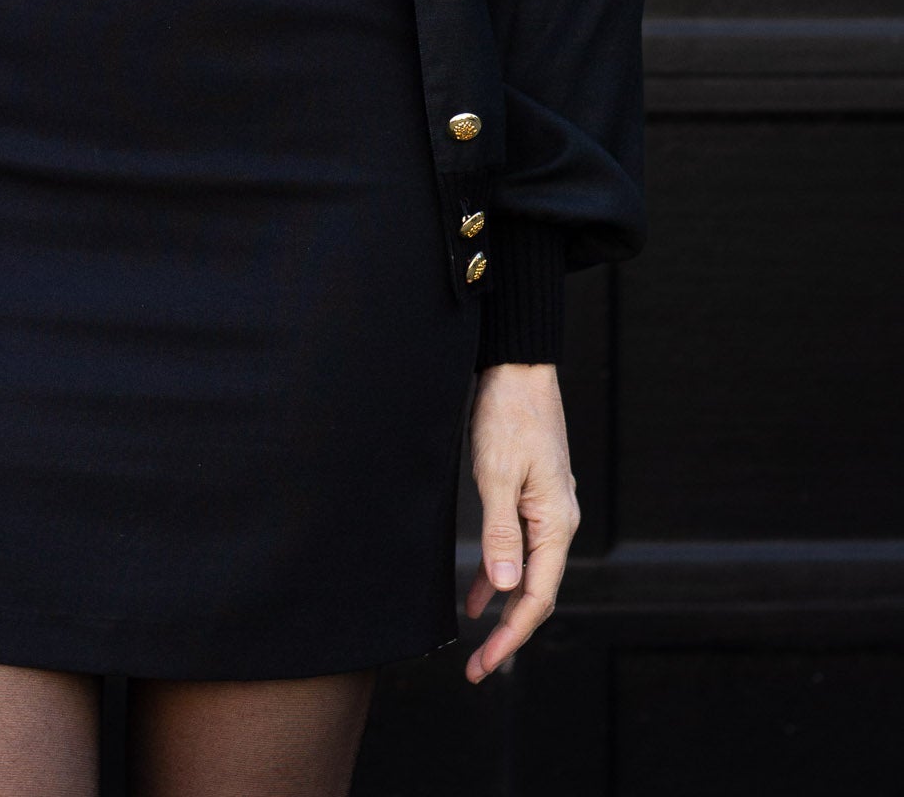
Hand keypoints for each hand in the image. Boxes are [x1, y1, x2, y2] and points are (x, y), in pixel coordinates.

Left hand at [463, 361, 578, 683]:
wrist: (517, 366)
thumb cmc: (508, 414)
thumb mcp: (498, 474)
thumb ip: (500, 533)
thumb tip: (506, 590)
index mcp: (556, 522)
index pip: (537, 596)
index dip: (511, 636)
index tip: (485, 664)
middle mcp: (558, 521)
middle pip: (536, 592)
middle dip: (508, 633)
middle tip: (478, 669)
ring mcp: (545, 509)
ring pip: (527, 573)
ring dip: (503, 608)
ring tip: (477, 644)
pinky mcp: (530, 496)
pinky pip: (517, 548)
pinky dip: (498, 574)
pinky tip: (478, 594)